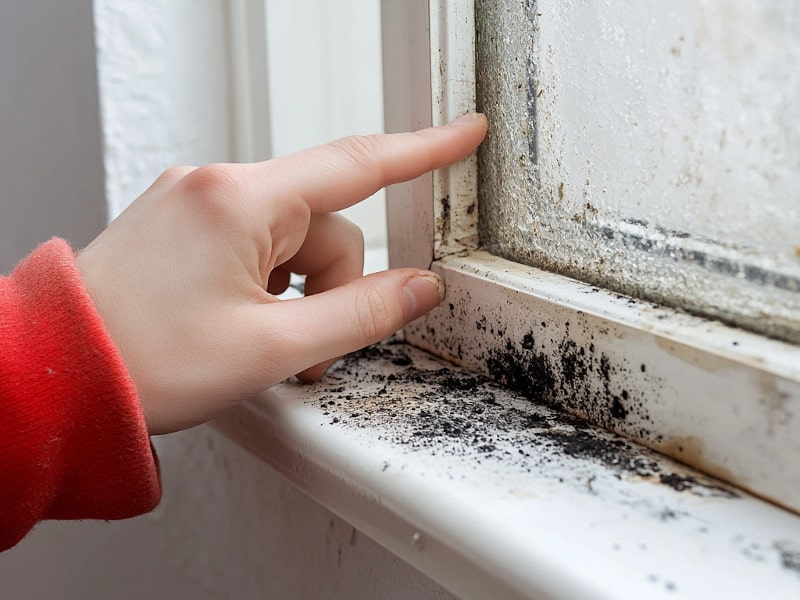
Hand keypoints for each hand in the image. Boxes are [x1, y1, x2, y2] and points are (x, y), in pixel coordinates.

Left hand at [76, 113, 487, 434]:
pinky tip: (241, 322)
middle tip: (308, 351)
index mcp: (240, 201)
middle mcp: (215, 186)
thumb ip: (360, 314)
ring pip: (291, 239)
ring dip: (299, 294)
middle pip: (323, 225)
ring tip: (265, 346)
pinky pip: (254, 242)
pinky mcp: (183, 224)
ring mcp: (195, 203)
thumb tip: (418, 287)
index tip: (463, 134)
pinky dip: (268, 284)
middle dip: (332, 288)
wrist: (56, 374)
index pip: (357, 164)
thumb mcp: (271, 350)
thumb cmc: (140, 361)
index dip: (422, 149)